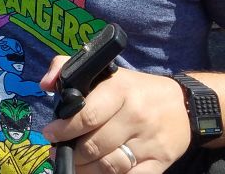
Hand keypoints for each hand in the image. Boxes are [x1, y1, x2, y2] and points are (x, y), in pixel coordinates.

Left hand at [40, 56, 189, 172]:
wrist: (184, 105)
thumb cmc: (134, 89)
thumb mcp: (103, 71)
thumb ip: (67, 67)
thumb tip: (45, 84)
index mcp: (119, 90)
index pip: (87, 115)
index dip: (64, 129)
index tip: (50, 134)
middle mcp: (136, 116)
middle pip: (95, 145)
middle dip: (71, 153)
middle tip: (59, 152)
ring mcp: (150, 141)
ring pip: (110, 166)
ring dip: (86, 170)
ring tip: (74, 165)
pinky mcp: (161, 161)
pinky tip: (96, 173)